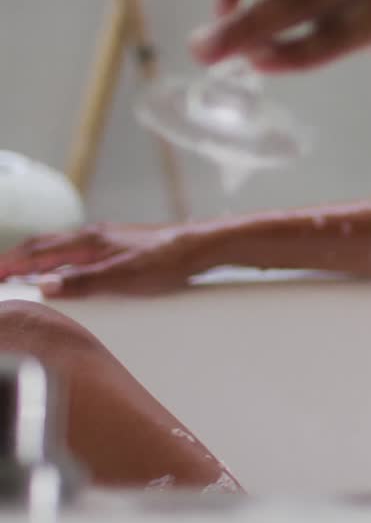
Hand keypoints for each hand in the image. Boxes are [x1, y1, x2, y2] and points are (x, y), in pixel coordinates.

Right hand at [0, 224, 198, 296]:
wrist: (200, 246)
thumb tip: (44, 285)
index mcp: (88, 242)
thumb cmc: (166, 261)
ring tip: (18, 272)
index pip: (37, 252)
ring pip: (59, 246)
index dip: (10, 263)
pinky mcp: (119, 245)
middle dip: (15, 259)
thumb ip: (84, 282)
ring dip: (35, 258)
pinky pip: (76, 251)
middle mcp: (93, 236)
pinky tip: (63, 270)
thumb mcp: (123, 277)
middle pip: (42, 245)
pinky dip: (58, 259)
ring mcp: (106, 239)